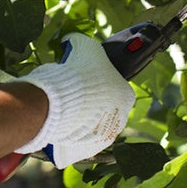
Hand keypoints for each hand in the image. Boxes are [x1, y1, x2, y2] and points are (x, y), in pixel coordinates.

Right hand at [14, 33, 135, 167]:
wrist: (62, 99)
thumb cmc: (79, 69)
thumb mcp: (83, 45)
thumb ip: (80, 43)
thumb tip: (70, 40)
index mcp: (126, 94)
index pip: (115, 84)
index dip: (98, 77)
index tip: (83, 74)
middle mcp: (121, 117)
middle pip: (105, 105)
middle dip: (90, 97)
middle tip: (71, 88)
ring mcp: (105, 135)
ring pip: (93, 122)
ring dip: (81, 115)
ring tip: (62, 104)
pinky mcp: (88, 147)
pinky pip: (80, 136)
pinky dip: (72, 129)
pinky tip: (60, 119)